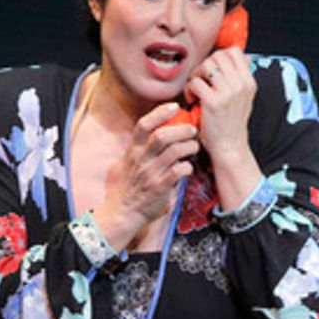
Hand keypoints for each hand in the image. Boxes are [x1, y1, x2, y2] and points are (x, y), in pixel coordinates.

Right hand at [95, 102, 200, 247]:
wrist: (123, 212)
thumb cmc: (129, 186)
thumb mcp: (127, 163)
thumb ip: (141, 149)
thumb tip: (159, 132)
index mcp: (132, 151)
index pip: (143, 125)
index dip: (160, 113)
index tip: (175, 106)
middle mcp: (140, 159)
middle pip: (162, 135)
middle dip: (181, 129)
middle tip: (192, 129)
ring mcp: (150, 173)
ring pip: (174, 151)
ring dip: (189, 146)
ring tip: (194, 147)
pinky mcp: (160, 188)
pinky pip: (178, 172)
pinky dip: (187, 166)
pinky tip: (188, 167)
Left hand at [186, 49, 263, 207]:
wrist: (229, 147)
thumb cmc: (231, 122)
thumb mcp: (243, 98)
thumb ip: (240, 77)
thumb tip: (242, 54)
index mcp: (249, 82)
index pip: (234, 52)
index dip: (219, 56)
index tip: (212, 71)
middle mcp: (241, 85)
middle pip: (217, 56)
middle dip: (205, 66)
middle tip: (202, 81)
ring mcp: (228, 93)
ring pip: (206, 65)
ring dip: (196, 76)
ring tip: (197, 90)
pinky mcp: (213, 102)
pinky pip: (195, 82)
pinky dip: (189, 90)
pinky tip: (192, 100)